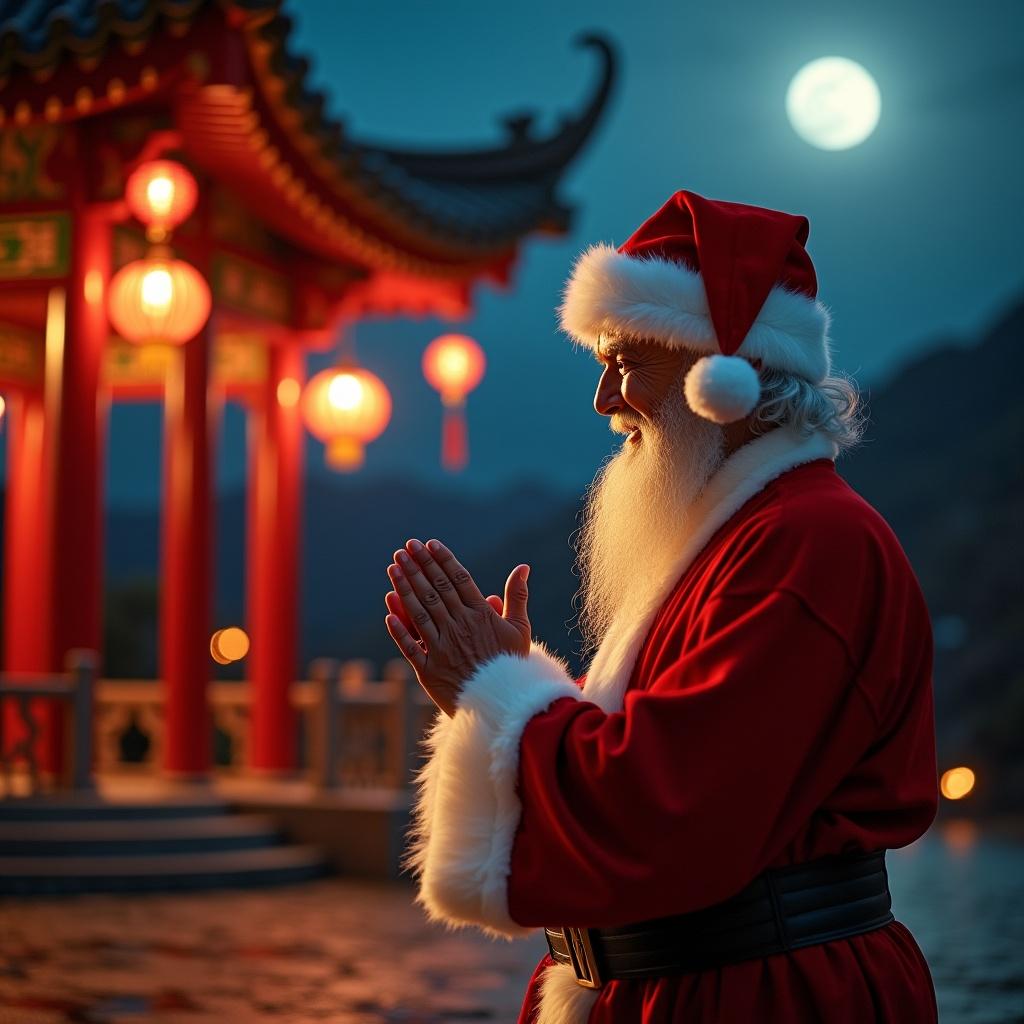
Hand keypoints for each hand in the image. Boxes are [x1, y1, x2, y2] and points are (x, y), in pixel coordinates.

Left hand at [384, 538, 530, 715]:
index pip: (458, 580)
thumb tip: (523, 567)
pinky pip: (410, 646)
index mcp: (481, 615)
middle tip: (405, 548)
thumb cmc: (512, 665)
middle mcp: (459, 627)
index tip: (429, 544)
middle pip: (436, 590)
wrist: (503, 705)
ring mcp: (442, 648)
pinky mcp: (428, 670)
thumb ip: (518, 596)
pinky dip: (399, 629)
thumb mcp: (520, 629)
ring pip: (420, 611)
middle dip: (419, 566)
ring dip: (405, 587)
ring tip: (394, 567)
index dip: (442, 560)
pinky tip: (388, 610)